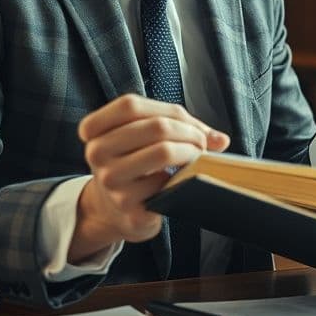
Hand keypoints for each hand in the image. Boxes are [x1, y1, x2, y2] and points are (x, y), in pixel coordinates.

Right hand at [69, 94, 229, 261]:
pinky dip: (181, 178)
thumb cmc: (134, 163)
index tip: (186, 123)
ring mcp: (110, 181)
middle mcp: (97, 153)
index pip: (130, 105)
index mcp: (94, 130)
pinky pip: (167, 183)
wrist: (114, 210)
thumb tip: (220, 140)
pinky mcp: (128, 206)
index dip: (166, 110)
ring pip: (163, 152)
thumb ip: (179, 126)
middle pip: (155, 126)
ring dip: (191, 152)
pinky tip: (181, 180)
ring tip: (198, 156)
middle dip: (190, 132)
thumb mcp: (143, 137)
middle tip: (202, 142)